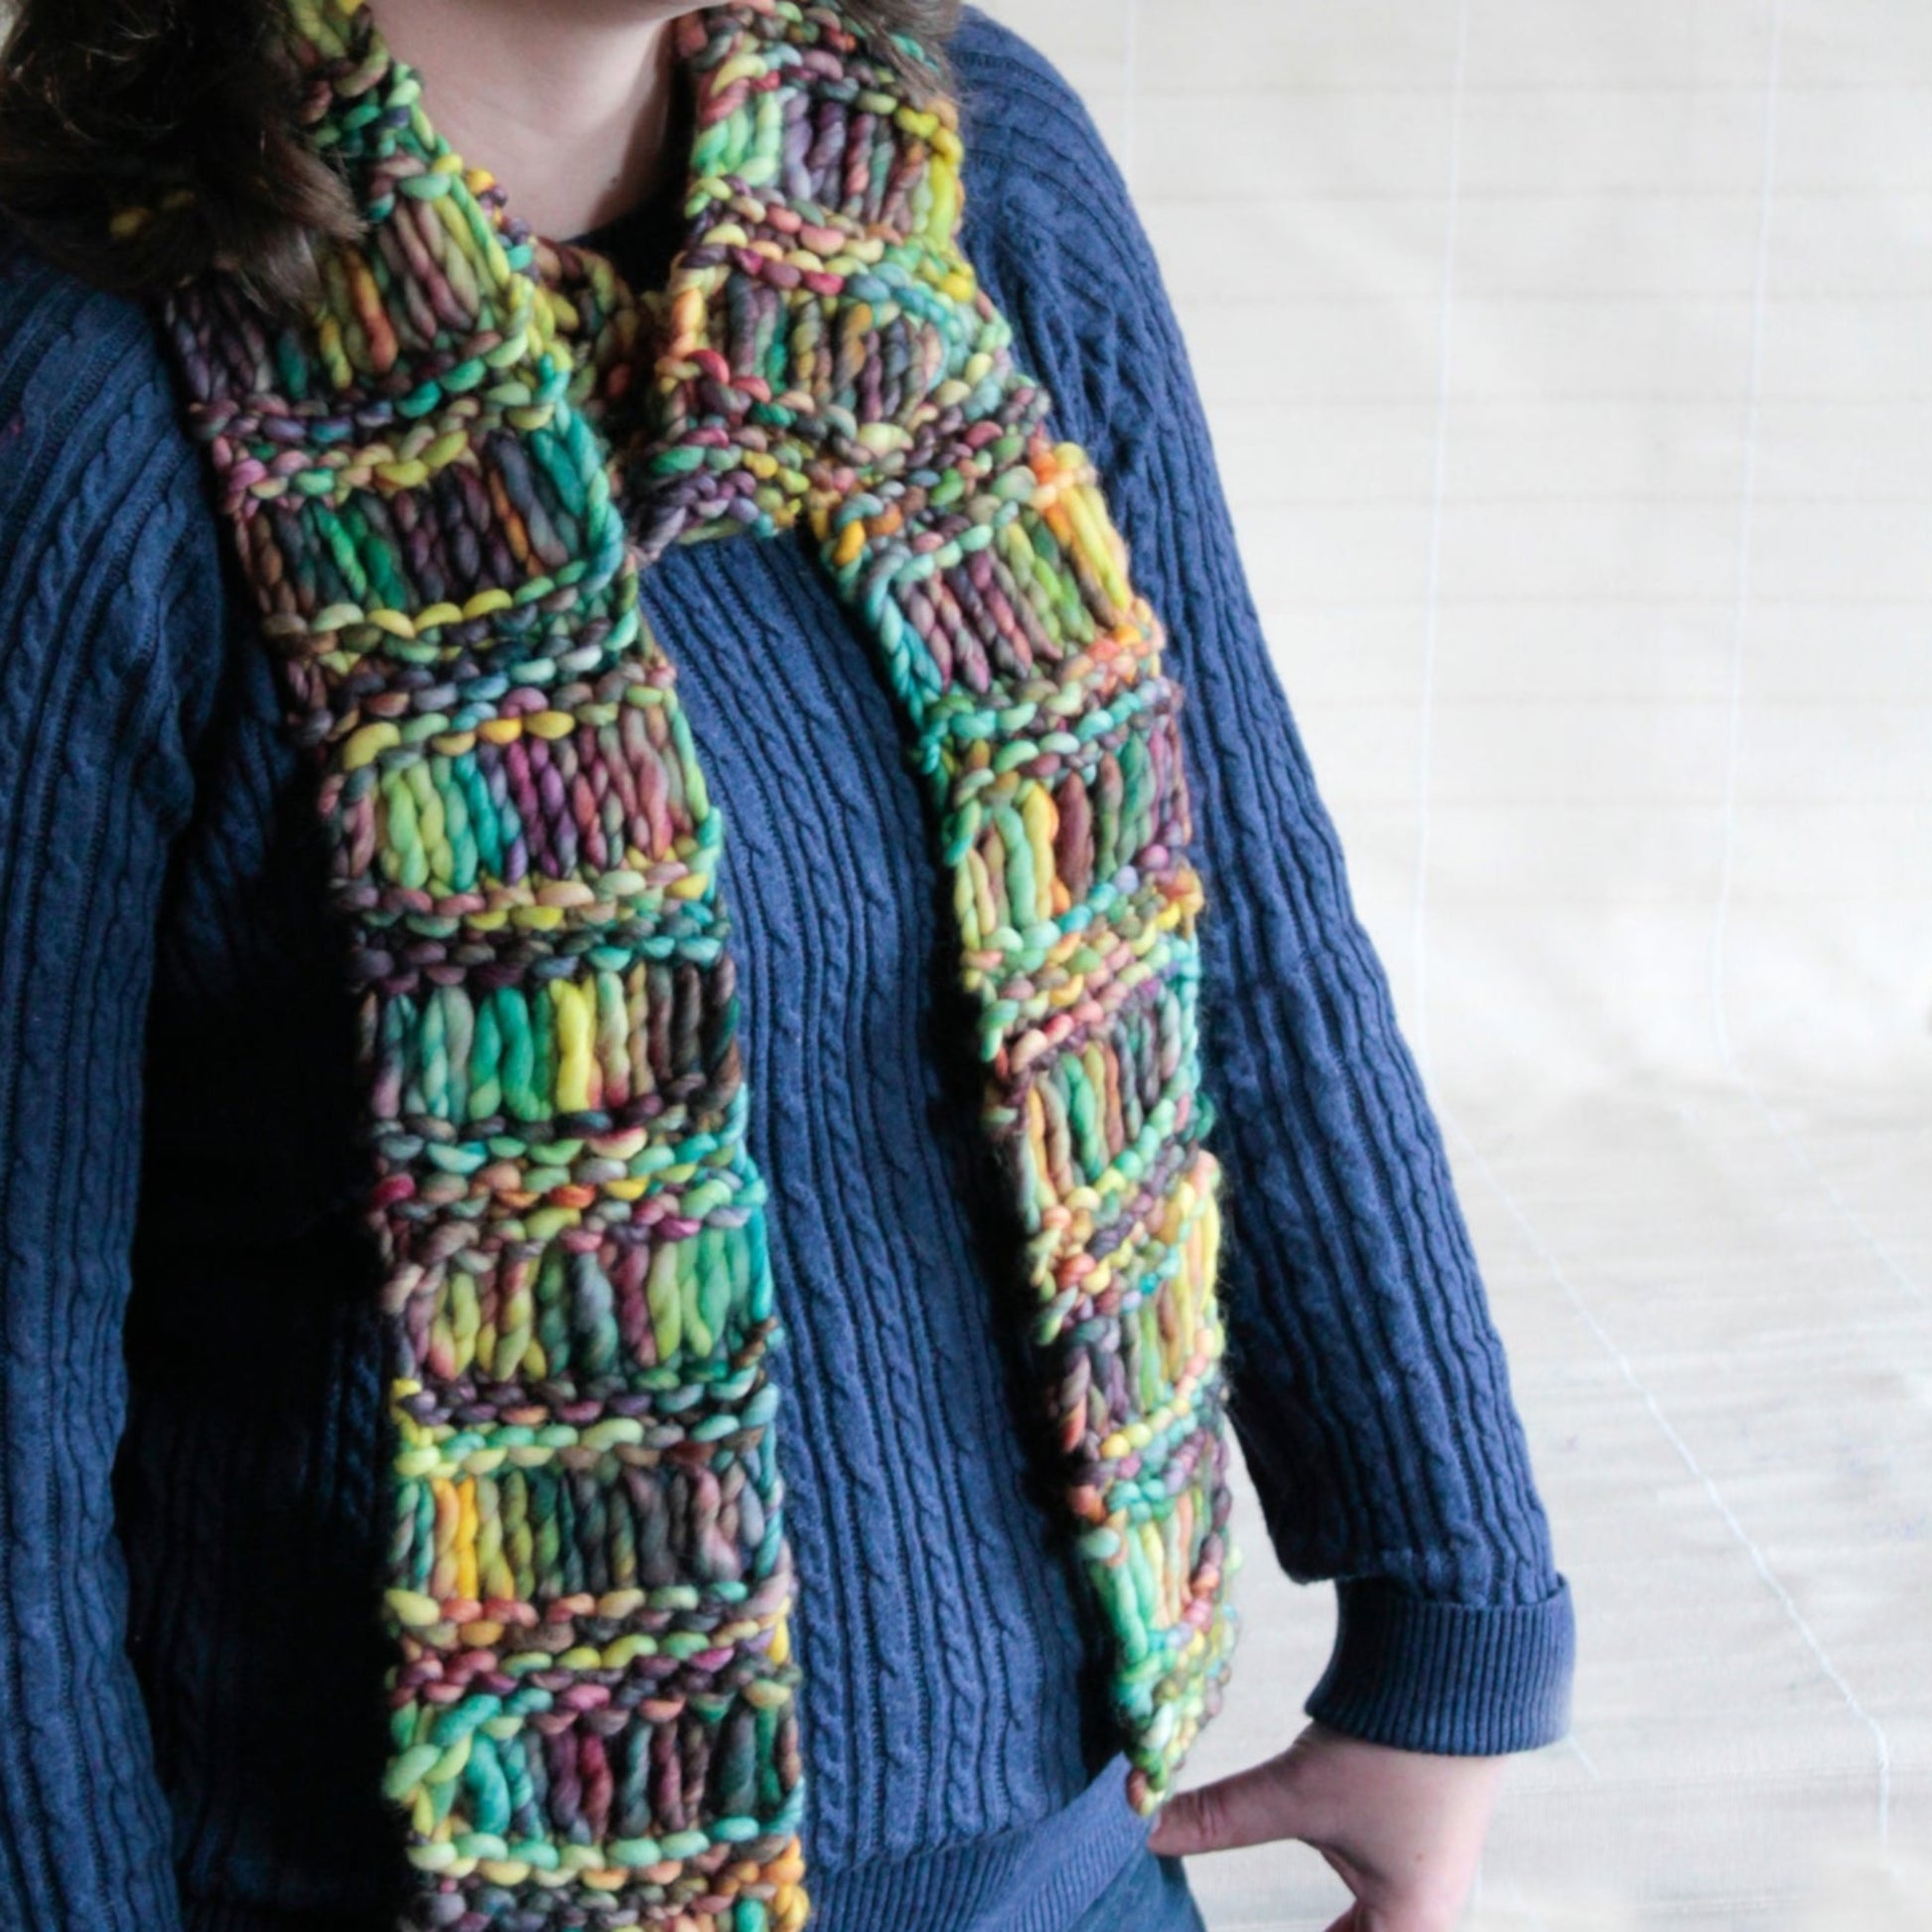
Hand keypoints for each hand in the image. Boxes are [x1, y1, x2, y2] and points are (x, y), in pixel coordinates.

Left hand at [1145, 1719, 1504, 1931]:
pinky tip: (1323, 1893)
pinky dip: (1344, 1905)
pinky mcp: (1422, 1829)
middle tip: (1247, 1925)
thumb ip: (1219, 1819)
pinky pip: (1376, 1892)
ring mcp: (1430, 1870)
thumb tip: (1143, 1829)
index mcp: (1411, 1926)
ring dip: (1333, 1929)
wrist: (1459, 1670)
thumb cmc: (1391, 1747)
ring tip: (1312, 1923)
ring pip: (1368, 1928)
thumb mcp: (1296, 1791)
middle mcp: (1428, 1911)